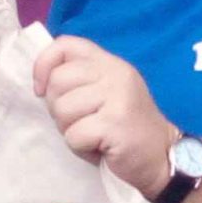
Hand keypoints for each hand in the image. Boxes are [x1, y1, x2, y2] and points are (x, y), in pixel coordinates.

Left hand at [32, 35, 173, 198]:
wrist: (160, 157)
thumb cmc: (123, 129)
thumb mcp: (104, 94)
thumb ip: (80, 80)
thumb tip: (41, 83)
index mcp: (110, 63)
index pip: (65, 45)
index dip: (44, 65)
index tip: (42, 90)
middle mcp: (116, 73)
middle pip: (57, 81)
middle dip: (58, 108)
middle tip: (81, 121)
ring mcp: (118, 96)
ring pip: (62, 109)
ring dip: (70, 130)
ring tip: (93, 135)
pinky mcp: (115, 122)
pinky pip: (74, 135)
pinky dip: (81, 147)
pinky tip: (100, 147)